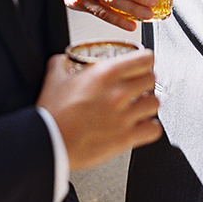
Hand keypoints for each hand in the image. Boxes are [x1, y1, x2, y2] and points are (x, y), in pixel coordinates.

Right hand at [37, 50, 161, 170]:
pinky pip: (153, 129)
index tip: (141, 64)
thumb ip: (63, 62)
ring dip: (147, 104)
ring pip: (154, 103)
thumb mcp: (54, 77)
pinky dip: (149, 128)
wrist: (48, 142)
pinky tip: (140, 126)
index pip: (145, 59)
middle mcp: (119, 93)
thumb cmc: (52, 113)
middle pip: (152, 79)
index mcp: (105, 74)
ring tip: (138, 107)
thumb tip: (66, 59)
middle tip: (137, 86)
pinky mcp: (125, 138)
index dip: (145, 60)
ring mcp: (124, 116)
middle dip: (145, 82)